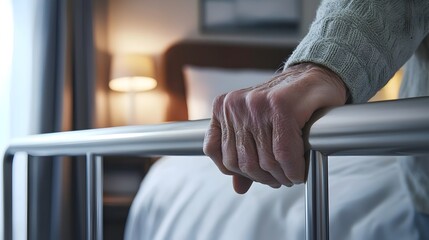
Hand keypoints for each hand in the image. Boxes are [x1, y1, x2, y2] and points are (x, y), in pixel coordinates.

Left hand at [203, 63, 346, 193]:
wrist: (315, 78)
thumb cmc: (287, 104)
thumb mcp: (258, 129)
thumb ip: (245, 156)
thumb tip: (238, 187)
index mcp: (223, 107)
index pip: (214, 151)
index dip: (236, 170)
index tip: (257, 173)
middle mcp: (235, 104)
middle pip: (241, 162)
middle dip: (263, 178)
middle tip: (279, 178)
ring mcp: (256, 104)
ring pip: (264, 161)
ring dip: (281, 177)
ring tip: (290, 174)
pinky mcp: (281, 106)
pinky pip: (283, 153)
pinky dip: (293, 169)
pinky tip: (299, 170)